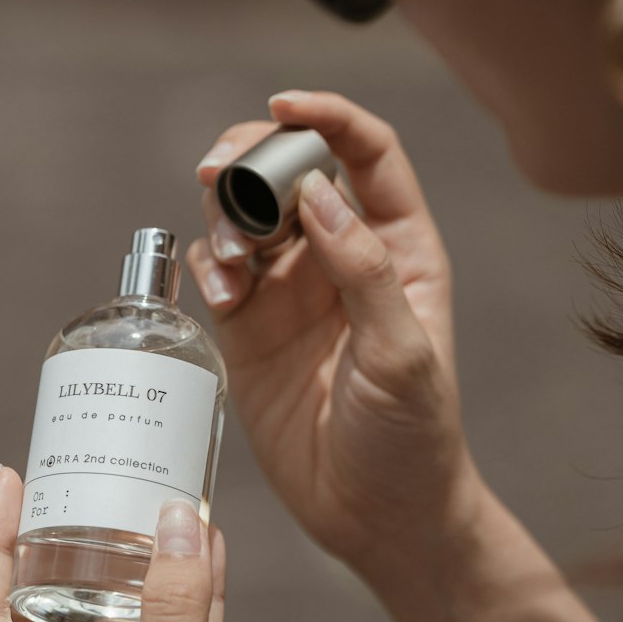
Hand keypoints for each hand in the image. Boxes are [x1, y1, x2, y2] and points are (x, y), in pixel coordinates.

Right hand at [188, 89, 484, 584]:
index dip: (327, 115)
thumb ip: (363, 271)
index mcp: (399, 248)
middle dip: (252, 156)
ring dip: (225, 214)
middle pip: (292, 169)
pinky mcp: (250, 328)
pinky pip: (219, 270)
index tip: (282, 105)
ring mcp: (292, 290)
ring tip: (230, 259)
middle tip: (219, 170)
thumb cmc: (412, 436)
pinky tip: (221, 295)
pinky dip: (210, 267)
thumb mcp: (402, 355)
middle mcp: (342, 256)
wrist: (376, 516)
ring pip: (245, 213)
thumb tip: (318, 193)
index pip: (366, 153)